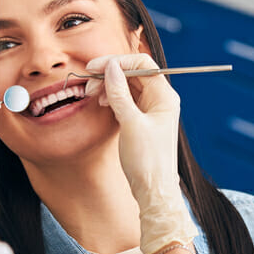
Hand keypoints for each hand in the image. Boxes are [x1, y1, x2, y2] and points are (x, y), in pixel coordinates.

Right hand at [86, 55, 196, 253]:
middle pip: (134, 74)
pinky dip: (113, 98)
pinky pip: (127, 101)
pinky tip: (102, 103)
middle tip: (88, 83)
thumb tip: (111, 67)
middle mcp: (161, 100)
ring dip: (109, 86)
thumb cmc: (147, 160)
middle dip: (110, 74)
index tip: (95, 67)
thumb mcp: (130, 123)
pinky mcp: (143, 121)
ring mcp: (152, 111)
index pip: (142, 64)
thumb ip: (120, 93)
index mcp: (165, 97)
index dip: (118, 61)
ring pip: (128, 87)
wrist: (153, 191)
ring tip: (92, 94)